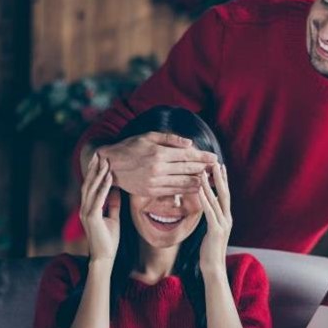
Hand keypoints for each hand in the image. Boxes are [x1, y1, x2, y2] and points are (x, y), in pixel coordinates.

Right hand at [79, 153, 120, 260]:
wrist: (104, 257)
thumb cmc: (109, 239)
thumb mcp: (113, 218)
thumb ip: (113, 204)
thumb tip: (117, 189)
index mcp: (89, 208)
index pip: (90, 186)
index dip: (94, 172)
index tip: (100, 159)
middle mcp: (85, 208)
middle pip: (88, 184)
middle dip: (94, 168)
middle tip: (100, 153)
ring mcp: (86, 213)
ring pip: (91, 189)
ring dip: (98, 174)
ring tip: (105, 161)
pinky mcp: (92, 218)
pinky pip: (98, 199)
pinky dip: (104, 187)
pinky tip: (109, 177)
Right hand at [97, 132, 218, 196]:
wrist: (110, 165)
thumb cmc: (130, 146)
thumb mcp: (149, 136)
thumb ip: (170, 139)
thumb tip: (189, 143)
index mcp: (158, 152)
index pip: (186, 155)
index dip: (202, 157)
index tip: (214, 157)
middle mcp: (157, 168)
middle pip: (187, 169)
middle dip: (204, 169)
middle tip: (217, 169)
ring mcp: (154, 181)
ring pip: (182, 182)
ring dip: (198, 182)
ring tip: (210, 180)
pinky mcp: (150, 191)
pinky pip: (172, 191)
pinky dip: (185, 190)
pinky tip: (195, 188)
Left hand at [198, 163, 231, 275]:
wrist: (214, 268)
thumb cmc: (210, 251)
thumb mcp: (212, 231)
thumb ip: (212, 219)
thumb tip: (208, 209)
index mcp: (226, 218)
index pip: (225, 196)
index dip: (223, 181)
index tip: (220, 167)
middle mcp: (227, 219)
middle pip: (225, 194)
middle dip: (220, 178)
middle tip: (216, 163)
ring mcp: (223, 224)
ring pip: (217, 200)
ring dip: (211, 185)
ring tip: (205, 172)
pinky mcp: (216, 230)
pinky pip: (210, 211)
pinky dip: (205, 199)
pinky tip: (200, 190)